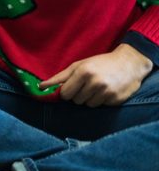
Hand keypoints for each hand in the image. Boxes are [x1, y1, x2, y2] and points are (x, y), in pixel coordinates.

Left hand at [39, 44, 153, 105]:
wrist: (129, 63)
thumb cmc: (100, 63)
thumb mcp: (79, 65)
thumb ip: (60, 77)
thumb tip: (41, 87)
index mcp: (83, 72)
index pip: (65, 93)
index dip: (66, 92)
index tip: (71, 87)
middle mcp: (95, 83)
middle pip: (76, 100)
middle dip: (78, 95)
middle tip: (86, 85)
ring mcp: (107, 92)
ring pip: (88, 105)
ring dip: (90, 98)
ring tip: (97, 87)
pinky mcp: (116, 100)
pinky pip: (101, 106)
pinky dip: (102, 100)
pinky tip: (107, 91)